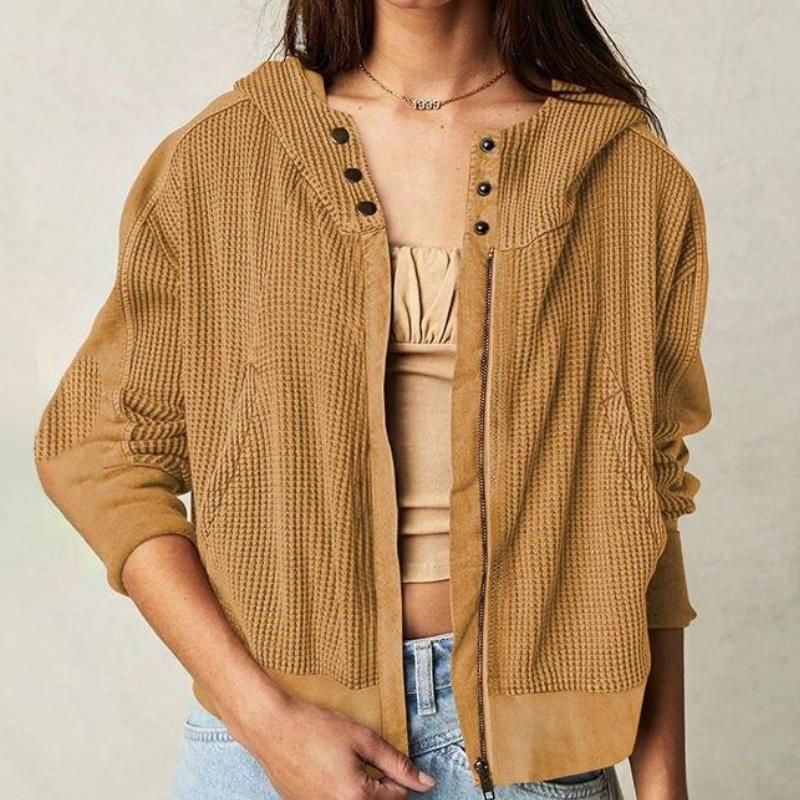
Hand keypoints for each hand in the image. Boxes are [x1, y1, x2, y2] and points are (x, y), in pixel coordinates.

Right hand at [219, 677, 436, 798]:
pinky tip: (325, 766)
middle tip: (361, 759)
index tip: (385, 759)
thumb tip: (426, 783)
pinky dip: (335, 788)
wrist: (271, 726)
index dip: (397, 774)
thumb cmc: (314, 727)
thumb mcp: (363, 738)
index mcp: (356, 798)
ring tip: (340, 761)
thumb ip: (397, 763)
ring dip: (357, 787)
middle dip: (378, 784)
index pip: (398, 797)